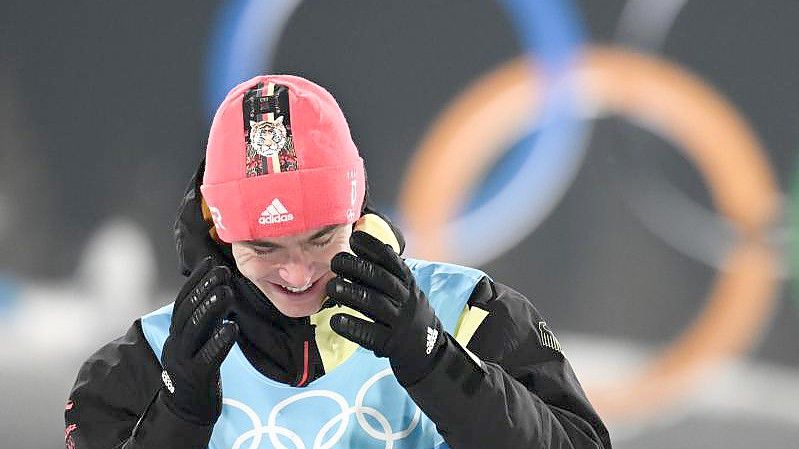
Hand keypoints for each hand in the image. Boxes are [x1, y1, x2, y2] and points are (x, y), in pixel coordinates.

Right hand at [161, 257, 238, 424]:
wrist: (188, 410)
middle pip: (186, 311)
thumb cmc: (199, 369)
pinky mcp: (197, 377)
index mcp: (177, 333)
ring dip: (210, 308)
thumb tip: (221, 289)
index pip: (183, 301)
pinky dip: (219, 341)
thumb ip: (206, 319)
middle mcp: (176, 344)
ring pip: (193, 331)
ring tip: (227, 292)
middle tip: (223, 271)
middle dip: (204, 289)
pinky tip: (233, 327)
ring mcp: (184, 361)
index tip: (210, 261)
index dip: (195, 281)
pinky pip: (207, 357)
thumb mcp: (199, 341)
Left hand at [326, 231, 444, 385]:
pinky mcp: (391, 344)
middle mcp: (406, 299)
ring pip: (375, 304)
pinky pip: (371, 334)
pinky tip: (336, 321)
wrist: (428, 351)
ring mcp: (399, 322)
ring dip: (352, 294)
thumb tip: (360, 240)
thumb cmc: (406, 313)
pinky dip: (353, 327)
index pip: (392, 261)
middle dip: (358, 267)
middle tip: (336, 261)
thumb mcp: (403, 289)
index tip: (354, 238)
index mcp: (407, 283)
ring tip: (332, 287)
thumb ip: (384, 269)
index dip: (374, 248)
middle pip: (382, 280)